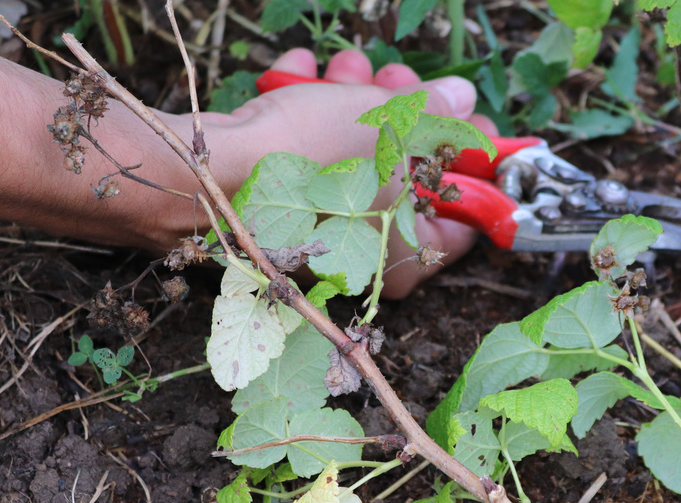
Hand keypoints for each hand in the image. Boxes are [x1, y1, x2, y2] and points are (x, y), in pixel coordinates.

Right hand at [197, 48, 498, 298]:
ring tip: (338, 70)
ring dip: (348, 100)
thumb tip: (462, 99)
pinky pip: (310, 154)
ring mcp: (321, 229)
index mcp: (405, 255)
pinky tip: (295, 77)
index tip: (468, 115)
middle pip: (405, 172)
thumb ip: (438, 115)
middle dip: (399, 112)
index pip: (464, 212)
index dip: (472, 157)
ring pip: (355, 154)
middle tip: (392, 76)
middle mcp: (365, 253)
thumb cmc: (315, 160)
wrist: (207, 173)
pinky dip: (305, 111)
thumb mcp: (391, 126)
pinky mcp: (282, 203)